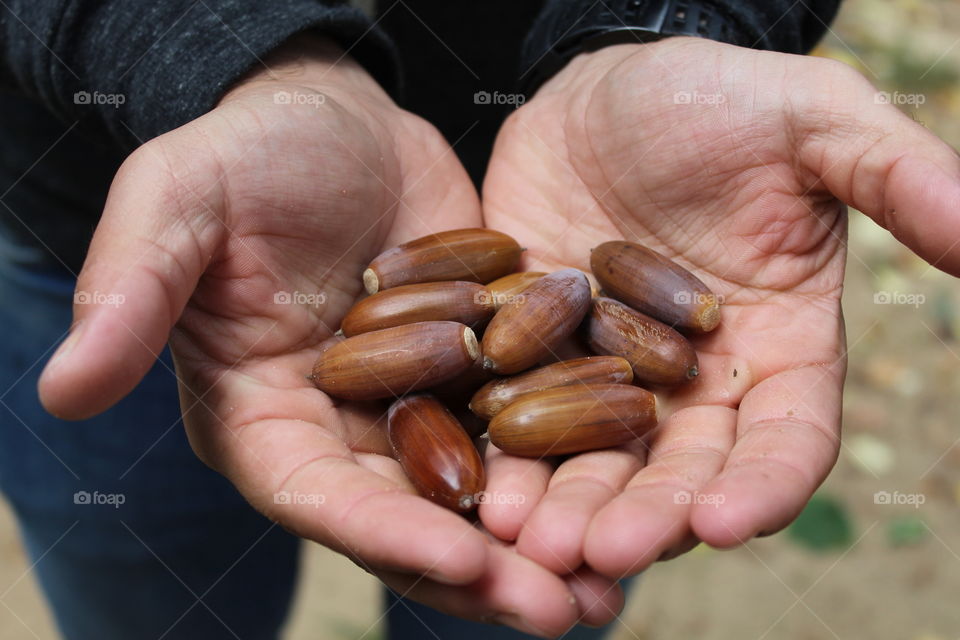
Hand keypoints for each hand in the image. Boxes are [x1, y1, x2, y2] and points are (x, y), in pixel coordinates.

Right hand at [36, 36, 618, 634]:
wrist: (336, 118)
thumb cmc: (248, 153)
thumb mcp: (180, 202)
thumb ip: (130, 290)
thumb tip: (61, 388)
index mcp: (263, 414)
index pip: (317, 495)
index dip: (382, 532)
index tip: (458, 560)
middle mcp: (342, 431)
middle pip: (411, 518)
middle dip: (483, 570)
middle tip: (563, 612)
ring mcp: (416, 407)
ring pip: (481, 492)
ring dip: (543, 541)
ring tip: (615, 587)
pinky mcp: (479, 370)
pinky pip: (530, 426)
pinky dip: (576, 466)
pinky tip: (637, 493)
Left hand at [480, 37, 959, 577]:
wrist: (597, 89)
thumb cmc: (711, 97)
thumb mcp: (807, 116)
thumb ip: (891, 173)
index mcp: (777, 343)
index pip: (788, 434)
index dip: (764, 483)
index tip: (724, 522)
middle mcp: (698, 378)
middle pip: (681, 468)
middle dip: (645, 515)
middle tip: (596, 550)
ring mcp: (610, 371)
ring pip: (598, 459)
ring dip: (566, 506)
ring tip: (524, 540)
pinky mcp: (538, 353)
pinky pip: (523, 414)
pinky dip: (505, 455)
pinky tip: (476, 486)